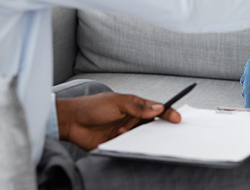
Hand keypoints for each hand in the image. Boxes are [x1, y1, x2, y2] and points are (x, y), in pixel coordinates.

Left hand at [56, 92, 180, 150]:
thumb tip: (158, 108)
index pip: (155, 109)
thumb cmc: (92, 107)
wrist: (72, 122)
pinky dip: (134, 147)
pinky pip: (131, 146)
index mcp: (134, 105)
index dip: (167, 113)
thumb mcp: (117, 103)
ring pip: (143, 137)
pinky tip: (134, 146)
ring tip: (148, 140)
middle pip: (152, 124)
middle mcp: (132, 118)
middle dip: (160, 128)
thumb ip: (138, 107)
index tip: (177, 118)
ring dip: (145, 138)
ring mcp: (126, 131)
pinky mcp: (118, 143)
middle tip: (170, 132)